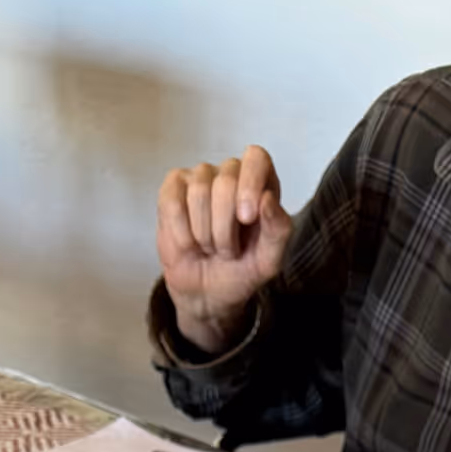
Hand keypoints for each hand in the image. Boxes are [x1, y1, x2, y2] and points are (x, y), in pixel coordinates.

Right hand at [156, 147, 292, 355]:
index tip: (246, 218)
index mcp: (260, 184)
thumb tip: (267, 198)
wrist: (208, 293)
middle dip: (225, 229)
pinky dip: (182, 233)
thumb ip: (278, 230)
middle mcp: (230, 173)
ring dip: (205, 234)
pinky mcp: (173, 189)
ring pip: (199, 192)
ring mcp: (199, 178)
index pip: (256, 158)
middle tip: (228, 250)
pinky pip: (173, 202)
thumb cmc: (241, 271)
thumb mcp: (269, 260)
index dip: (249, 184)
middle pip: (226, 181)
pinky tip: (188, 243)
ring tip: (210, 247)